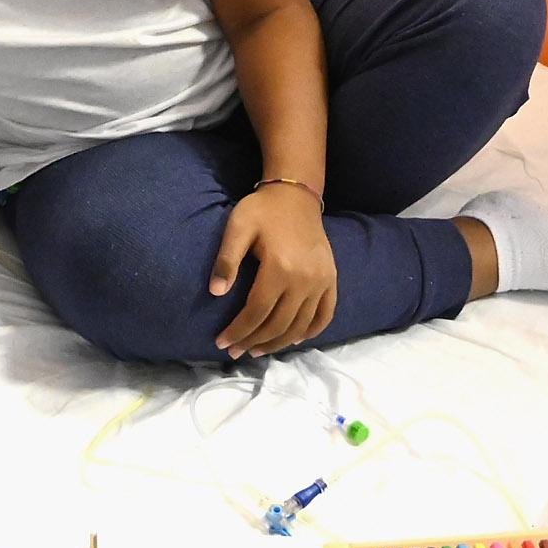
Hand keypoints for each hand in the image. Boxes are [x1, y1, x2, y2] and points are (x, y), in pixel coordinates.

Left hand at [210, 183, 336, 359]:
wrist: (296, 195)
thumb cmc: (262, 210)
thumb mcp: (238, 227)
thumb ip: (227, 260)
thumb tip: (216, 293)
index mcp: (280, 268)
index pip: (257, 312)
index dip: (238, 331)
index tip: (222, 342)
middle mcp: (305, 280)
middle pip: (278, 324)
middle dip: (254, 342)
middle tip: (235, 352)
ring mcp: (322, 281)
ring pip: (300, 325)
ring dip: (278, 343)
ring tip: (257, 350)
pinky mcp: (331, 280)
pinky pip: (325, 315)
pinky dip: (310, 332)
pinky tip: (294, 339)